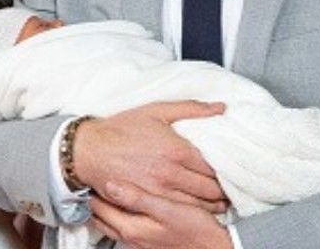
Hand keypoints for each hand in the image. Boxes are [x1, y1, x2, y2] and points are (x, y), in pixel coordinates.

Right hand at [73, 101, 227, 211]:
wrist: (88, 150)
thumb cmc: (120, 129)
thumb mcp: (156, 111)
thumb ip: (191, 109)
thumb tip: (219, 108)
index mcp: (176, 150)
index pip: (213, 167)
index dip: (226, 171)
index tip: (230, 170)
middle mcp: (170, 174)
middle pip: (210, 189)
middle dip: (223, 191)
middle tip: (229, 189)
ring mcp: (159, 192)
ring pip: (198, 205)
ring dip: (213, 205)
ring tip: (220, 202)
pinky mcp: (148, 203)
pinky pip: (178, 212)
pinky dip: (193, 212)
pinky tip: (198, 209)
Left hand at [90, 179, 230, 248]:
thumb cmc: (194, 230)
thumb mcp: (166, 210)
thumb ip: (137, 198)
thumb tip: (110, 185)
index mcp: (131, 228)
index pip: (99, 207)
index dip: (92, 188)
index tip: (89, 171)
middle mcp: (131, 236)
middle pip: (101, 216)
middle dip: (95, 197)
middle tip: (90, 176)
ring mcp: (138, 240)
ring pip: (111, 220)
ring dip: (106, 204)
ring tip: (103, 185)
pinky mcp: (148, 239)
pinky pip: (124, 224)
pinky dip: (118, 212)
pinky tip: (126, 200)